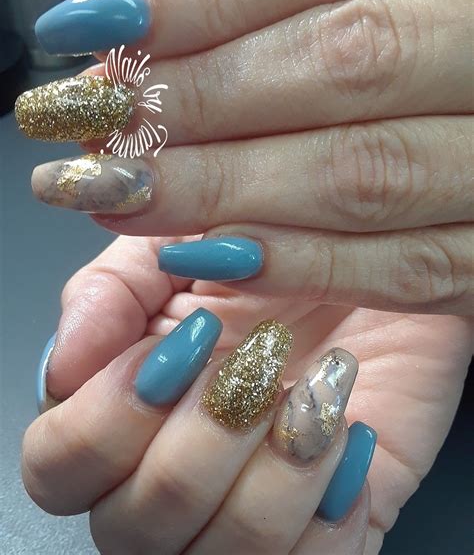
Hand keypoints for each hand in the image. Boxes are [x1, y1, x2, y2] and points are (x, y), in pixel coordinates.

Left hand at [21, 0, 473, 314]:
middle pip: (347, 64)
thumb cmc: (407, 92)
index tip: (96, 25)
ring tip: (124, 189)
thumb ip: (266, 16)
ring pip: (366, 172)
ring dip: (229, 186)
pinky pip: (401, 268)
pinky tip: (210, 255)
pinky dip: (299, 262)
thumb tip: (128, 21)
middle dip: (205, 96)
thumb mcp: (362, 22)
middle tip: (99, 122)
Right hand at [22, 236, 472, 553]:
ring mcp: (242, 510)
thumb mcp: (182, 247)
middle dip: (204, 438)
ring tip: (315, 396)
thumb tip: (67, 359)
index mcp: (123, 409)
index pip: (59, 465)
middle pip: (133, 525)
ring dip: (276, 467)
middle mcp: (170, 473)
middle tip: (260, 362)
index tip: (188, 345)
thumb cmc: (277, 259)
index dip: (110, 416)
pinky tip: (346, 436)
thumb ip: (111, 289)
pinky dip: (331, 506)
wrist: (372, 269)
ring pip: (222, 554)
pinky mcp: (320, 527)